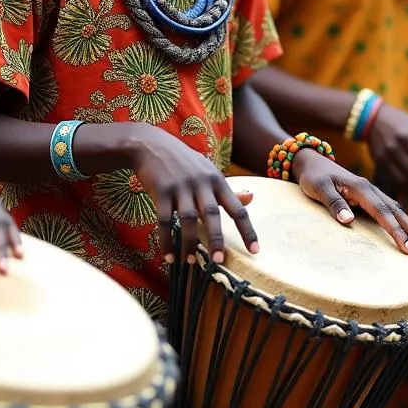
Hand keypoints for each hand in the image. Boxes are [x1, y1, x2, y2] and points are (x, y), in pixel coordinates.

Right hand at [126, 125, 258, 264]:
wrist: (152, 145)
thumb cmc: (184, 162)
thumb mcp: (209, 171)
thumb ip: (228, 188)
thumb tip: (251, 198)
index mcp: (217, 180)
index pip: (237, 208)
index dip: (247, 230)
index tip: (255, 250)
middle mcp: (201, 182)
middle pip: (212, 213)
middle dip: (216, 239)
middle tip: (218, 261)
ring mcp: (180, 186)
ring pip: (188, 219)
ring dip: (189, 243)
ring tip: (190, 262)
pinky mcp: (161, 191)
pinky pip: (165, 220)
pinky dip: (167, 240)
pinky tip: (168, 256)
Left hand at [292, 148, 407, 254]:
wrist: (311, 162)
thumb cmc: (313, 176)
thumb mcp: (318, 187)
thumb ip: (333, 202)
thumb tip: (349, 220)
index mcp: (360, 187)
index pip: (381, 211)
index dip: (394, 230)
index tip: (405, 247)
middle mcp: (369, 188)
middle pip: (394, 209)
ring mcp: (369, 192)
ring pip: (393, 208)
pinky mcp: (366, 196)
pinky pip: (386, 208)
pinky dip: (397, 218)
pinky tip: (403, 228)